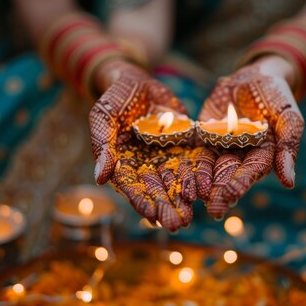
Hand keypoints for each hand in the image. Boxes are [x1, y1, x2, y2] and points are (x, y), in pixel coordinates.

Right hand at [89, 60, 209, 230]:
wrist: (137, 81)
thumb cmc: (114, 100)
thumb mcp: (103, 118)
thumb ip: (103, 146)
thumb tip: (100, 178)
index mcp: (125, 163)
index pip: (133, 187)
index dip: (141, 201)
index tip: (150, 216)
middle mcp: (147, 165)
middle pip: (157, 189)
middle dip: (167, 206)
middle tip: (176, 224)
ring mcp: (168, 156)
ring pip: (177, 181)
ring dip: (183, 198)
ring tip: (191, 217)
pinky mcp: (186, 145)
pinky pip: (194, 162)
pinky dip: (199, 176)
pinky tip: (205, 190)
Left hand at [198, 56, 304, 217]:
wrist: (255, 75)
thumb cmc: (278, 95)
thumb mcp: (288, 116)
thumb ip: (289, 146)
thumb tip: (289, 182)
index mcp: (262, 155)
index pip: (251, 172)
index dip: (241, 183)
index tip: (231, 196)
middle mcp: (240, 156)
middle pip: (228, 175)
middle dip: (220, 193)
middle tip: (213, 211)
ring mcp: (220, 146)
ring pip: (209, 167)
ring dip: (201, 183)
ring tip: (191, 199)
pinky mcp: (203, 135)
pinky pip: (194, 150)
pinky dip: (187, 164)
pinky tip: (177, 176)